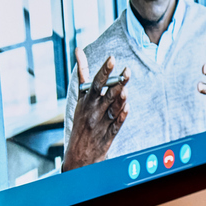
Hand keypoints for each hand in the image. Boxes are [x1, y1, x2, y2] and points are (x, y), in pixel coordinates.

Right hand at [62, 50, 128, 170]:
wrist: (77, 155)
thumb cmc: (81, 120)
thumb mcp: (80, 97)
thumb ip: (83, 74)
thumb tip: (78, 50)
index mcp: (86, 101)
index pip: (95, 83)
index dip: (104, 71)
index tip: (112, 59)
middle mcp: (93, 111)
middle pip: (106, 95)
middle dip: (116, 83)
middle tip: (127, 71)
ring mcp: (101, 123)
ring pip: (112, 109)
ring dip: (119, 99)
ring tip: (125, 89)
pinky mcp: (108, 135)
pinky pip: (116, 125)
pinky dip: (121, 116)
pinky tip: (127, 107)